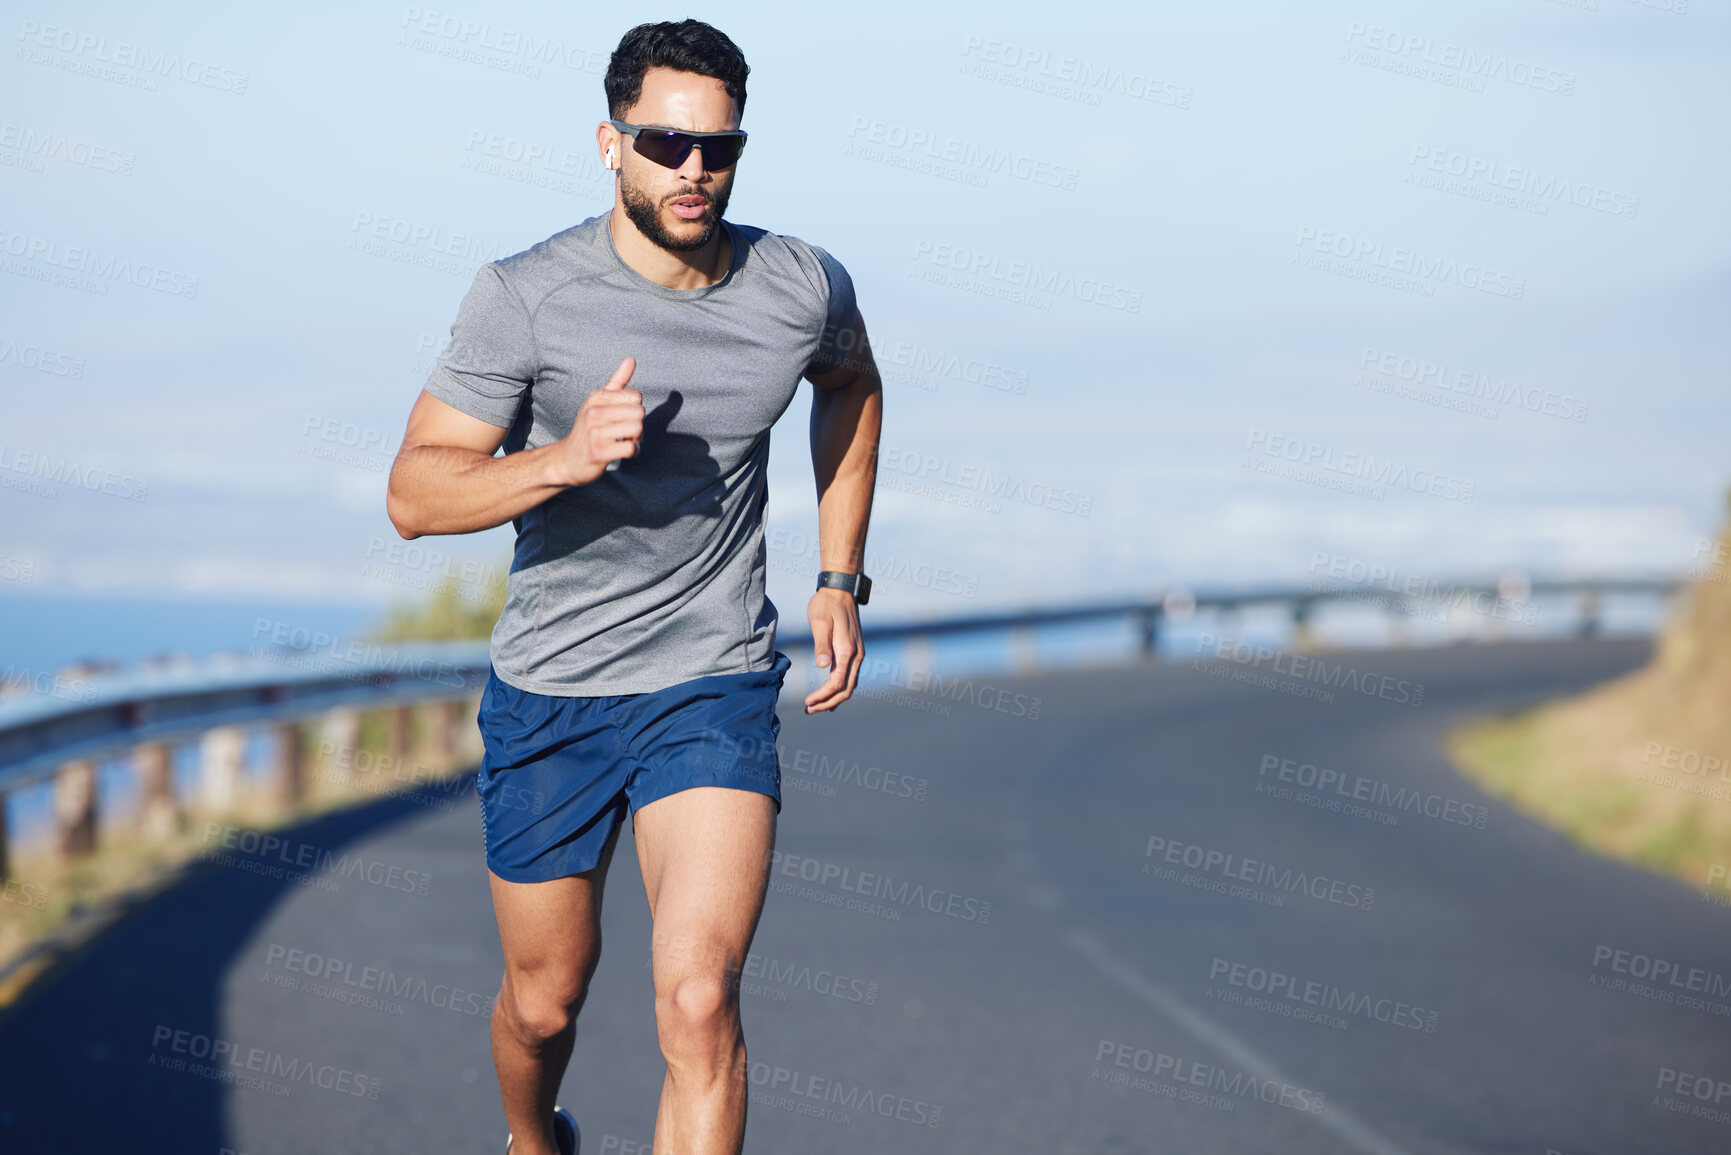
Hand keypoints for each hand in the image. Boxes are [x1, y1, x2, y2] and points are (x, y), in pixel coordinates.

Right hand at [546, 357, 642, 485]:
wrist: (567, 460)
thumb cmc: (588, 429)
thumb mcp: (598, 402)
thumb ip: (617, 381)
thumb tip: (631, 358)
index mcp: (596, 397)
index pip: (636, 397)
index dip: (636, 409)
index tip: (624, 418)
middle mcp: (593, 412)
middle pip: (639, 413)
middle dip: (639, 425)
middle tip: (626, 433)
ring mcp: (594, 433)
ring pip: (637, 429)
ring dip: (637, 439)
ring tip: (625, 442)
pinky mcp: (598, 453)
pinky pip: (630, 448)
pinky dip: (633, 452)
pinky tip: (624, 453)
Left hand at [804, 588, 862, 713]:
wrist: (841, 590)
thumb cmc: (826, 605)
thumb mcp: (820, 622)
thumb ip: (822, 645)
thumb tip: (823, 666)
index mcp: (848, 651)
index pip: (837, 683)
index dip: (822, 696)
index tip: (807, 703)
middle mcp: (857, 655)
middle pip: (846, 690)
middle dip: (828, 703)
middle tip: (808, 710)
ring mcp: (858, 654)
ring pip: (850, 686)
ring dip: (833, 698)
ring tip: (815, 706)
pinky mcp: (855, 651)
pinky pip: (850, 677)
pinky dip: (839, 689)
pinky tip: (828, 694)